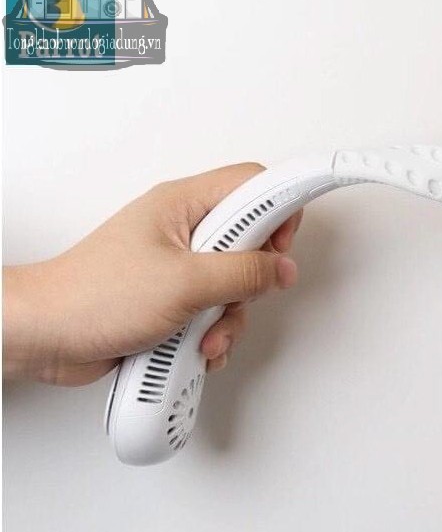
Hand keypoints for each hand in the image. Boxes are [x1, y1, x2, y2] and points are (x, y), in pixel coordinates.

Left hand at [3, 162, 302, 384]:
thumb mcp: (184, 283)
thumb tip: (281, 269)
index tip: (302, 228)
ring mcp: (180, 267)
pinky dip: (214, 334)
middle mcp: (184, 231)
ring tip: (205, 334)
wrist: (49, 336)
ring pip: (237, 284)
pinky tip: (195, 347)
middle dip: (253, 279)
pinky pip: (217, 311)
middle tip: (237, 291)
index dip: (282, 205)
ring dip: (231, 317)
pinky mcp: (175, 300)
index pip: (252, 184)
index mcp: (184, 205)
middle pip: (252, 240)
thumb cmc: (93, 296)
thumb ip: (243, 274)